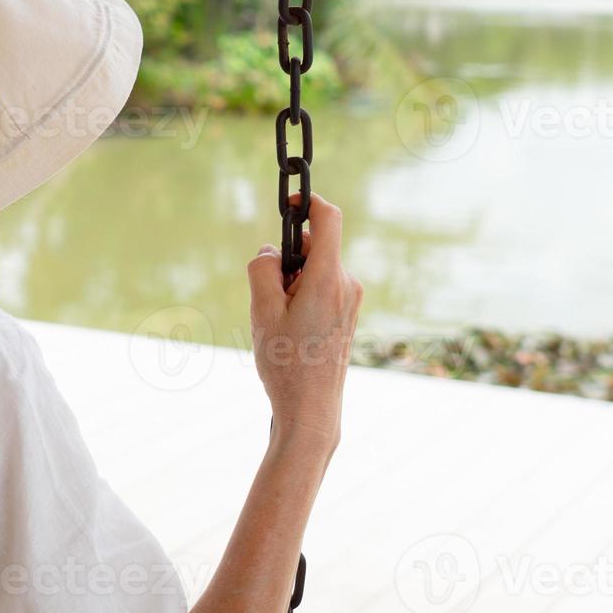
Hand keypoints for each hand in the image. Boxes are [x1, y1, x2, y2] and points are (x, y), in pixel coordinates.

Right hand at [246, 193, 362, 453]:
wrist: (312, 410)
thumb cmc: (285, 363)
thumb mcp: (262, 311)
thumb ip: (263, 270)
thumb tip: (271, 251)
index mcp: (327, 278)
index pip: (329, 218)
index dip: (308, 202)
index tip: (289, 202)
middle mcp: (346, 283)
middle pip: (316, 245)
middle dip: (288, 256)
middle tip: (268, 294)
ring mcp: (350, 300)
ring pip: (316, 268)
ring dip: (293, 279)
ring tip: (278, 320)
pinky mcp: (347, 313)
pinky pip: (321, 286)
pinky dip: (302, 294)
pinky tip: (290, 330)